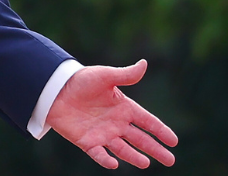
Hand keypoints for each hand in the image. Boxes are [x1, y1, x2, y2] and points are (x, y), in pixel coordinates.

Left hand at [47, 59, 178, 168]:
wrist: (54, 89)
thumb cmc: (80, 80)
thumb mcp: (104, 76)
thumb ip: (125, 75)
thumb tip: (144, 63)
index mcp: (123, 107)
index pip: (147, 121)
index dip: (161, 131)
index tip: (174, 141)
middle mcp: (116, 123)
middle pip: (140, 139)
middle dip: (155, 150)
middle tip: (170, 161)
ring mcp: (102, 133)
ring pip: (122, 149)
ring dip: (134, 156)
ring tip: (146, 163)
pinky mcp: (86, 141)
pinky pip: (98, 153)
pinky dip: (105, 159)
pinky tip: (114, 164)